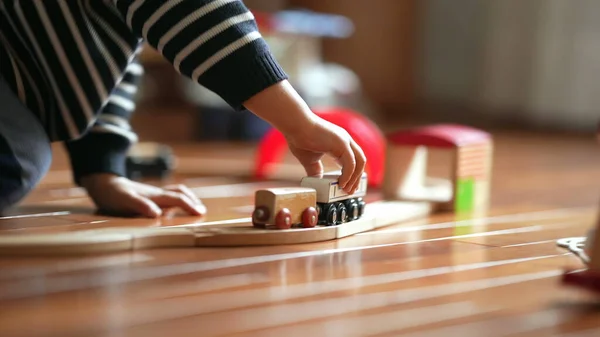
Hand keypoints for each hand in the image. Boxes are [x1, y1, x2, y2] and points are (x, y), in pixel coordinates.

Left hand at [80, 173, 205, 217]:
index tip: (200, 213)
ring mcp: (153, 194)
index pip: (178, 199)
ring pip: (175, 193)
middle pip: (180, 193)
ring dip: (186, 198)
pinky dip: (176, 200)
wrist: (103, 184)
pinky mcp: (147, 196)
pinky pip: (167, 196)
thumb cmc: (113, 194)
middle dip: (192, 201)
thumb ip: (141, 206)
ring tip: (192, 207)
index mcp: (155, 195)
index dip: (190, 206)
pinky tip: (172, 209)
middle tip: (201, 211)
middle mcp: (157, 193)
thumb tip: (157, 214)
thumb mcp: (125, 201)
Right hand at [286, 118, 365, 193]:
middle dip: (357, 178)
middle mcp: (345, 140)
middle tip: (350, 191)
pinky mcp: (341, 143)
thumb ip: (315, 170)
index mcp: (340, 143)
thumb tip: (316, 182)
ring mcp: (345, 140)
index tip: (347, 186)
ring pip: (359, 162)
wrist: (294, 125)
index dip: (353, 174)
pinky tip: (342, 183)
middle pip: (360, 161)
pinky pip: (351, 163)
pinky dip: (348, 175)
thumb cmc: (299, 137)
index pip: (354, 160)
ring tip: (346, 190)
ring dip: (355, 178)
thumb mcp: (309, 159)